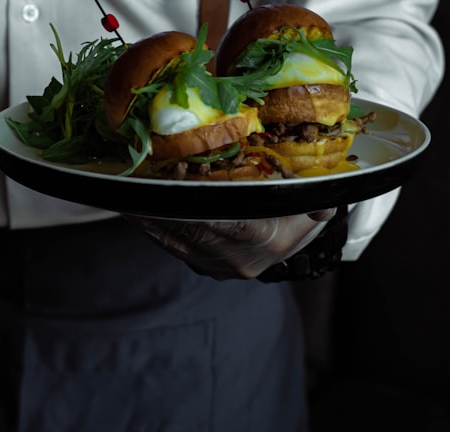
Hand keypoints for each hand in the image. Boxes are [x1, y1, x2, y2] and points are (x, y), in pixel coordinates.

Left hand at [126, 208, 334, 279]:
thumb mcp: (310, 204)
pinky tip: (134, 211)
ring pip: (176, 240)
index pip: (226, 222)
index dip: (196, 208)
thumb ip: (313, 200)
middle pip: (192, 229)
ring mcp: (217, 266)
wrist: (291, 245)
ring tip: (126, 195)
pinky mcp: (202, 266)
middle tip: (135, 183)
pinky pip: (171, 247)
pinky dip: (151, 228)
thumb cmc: (296, 215)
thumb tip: (323, 202)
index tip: (169, 190)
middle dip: (162, 207)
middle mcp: (237, 258)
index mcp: (263, 239)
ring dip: (149, 218)